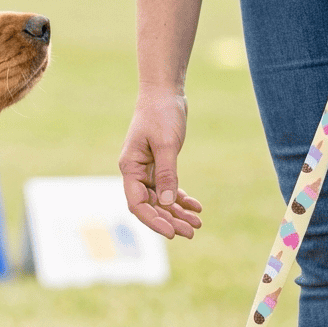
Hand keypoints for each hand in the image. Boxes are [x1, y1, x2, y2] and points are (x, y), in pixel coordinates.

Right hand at [119, 86, 202, 239]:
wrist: (164, 93)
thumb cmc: (161, 114)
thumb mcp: (167, 144)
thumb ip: (167, 174)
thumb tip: (169, 203)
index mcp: (130, 168)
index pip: (138, 203)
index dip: (153, 220)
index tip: (171, 233)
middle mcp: (136, 172)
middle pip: (151, 205)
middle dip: (170, 220)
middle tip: (192, 232)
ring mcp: (147, 170)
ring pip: (161, 199)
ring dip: (177, 212)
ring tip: (197, 223)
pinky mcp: (159, 165)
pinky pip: (169, 188)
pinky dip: (181, 198)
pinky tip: (196, 207)